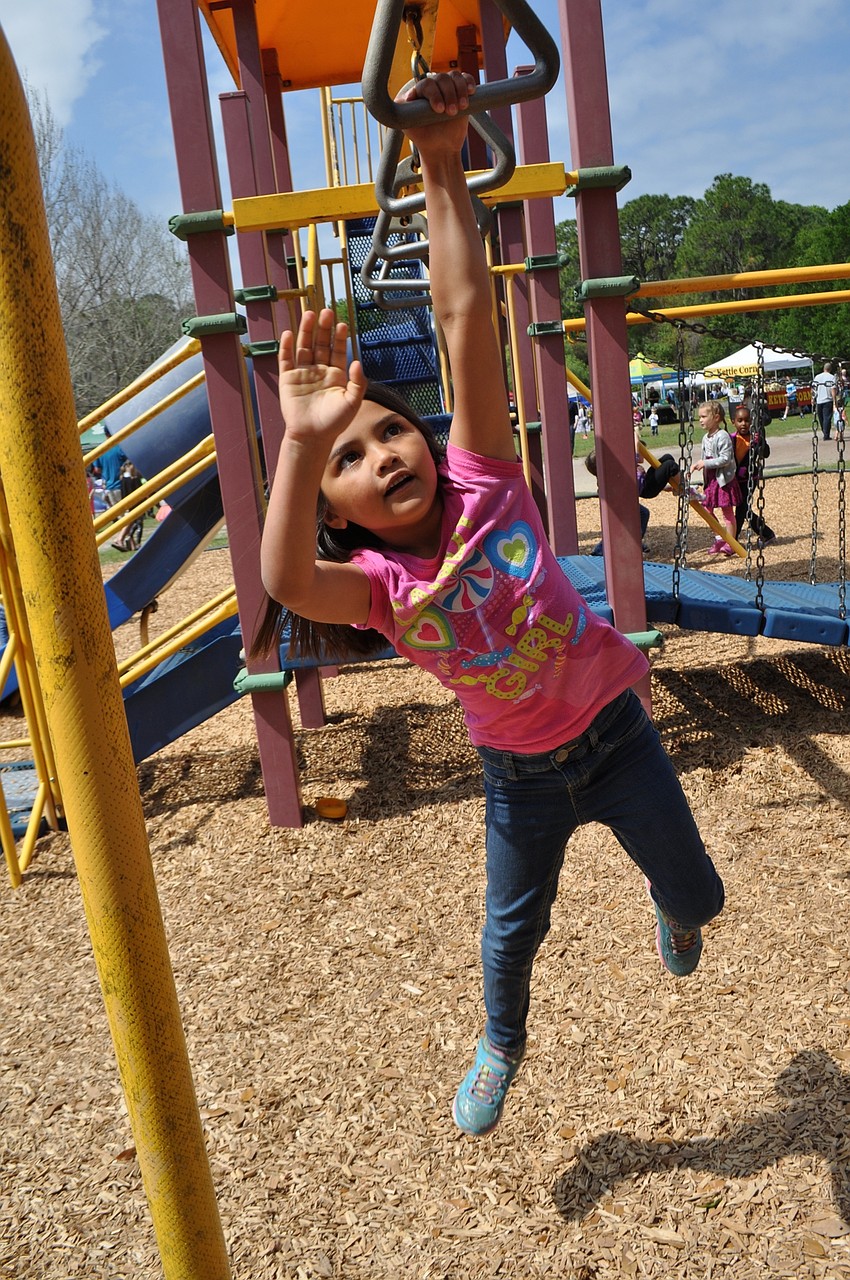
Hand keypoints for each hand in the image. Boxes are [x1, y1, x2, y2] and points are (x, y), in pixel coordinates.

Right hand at [278, 309, 365, 441]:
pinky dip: (286, 347)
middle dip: (323, 328)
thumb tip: (357, 362)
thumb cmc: (334, 422)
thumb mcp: (352, 402)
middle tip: (326, 312)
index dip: (339, 337)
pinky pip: (286, 360)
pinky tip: (289, 334)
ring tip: (309, 315)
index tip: (342, 324)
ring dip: (306, 331)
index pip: (337, 350)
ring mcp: (303, 373)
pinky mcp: (288, 379)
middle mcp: (319, 370)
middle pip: (320, 344)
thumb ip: (357, 383)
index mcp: (335, 375)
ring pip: (304, 347)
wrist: (312, 437)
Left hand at [398, 71, 476, 158]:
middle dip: (448, 94)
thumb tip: (407, 99)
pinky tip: (471, 91)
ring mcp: (446, 88)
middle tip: (451, 112)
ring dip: (460, 90)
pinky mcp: (460, 91)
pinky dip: (469, 82)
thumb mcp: (410, 127)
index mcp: (418, 92)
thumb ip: (405, 113)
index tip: (439, 110)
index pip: (425, 84)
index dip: (433, 94)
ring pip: (454, 77)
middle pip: (441, 79)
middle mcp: (432, 87)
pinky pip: (466, 79)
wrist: (441, 148)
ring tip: (462, 106)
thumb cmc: (424, 138)